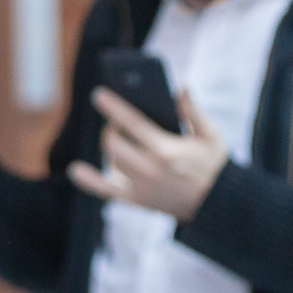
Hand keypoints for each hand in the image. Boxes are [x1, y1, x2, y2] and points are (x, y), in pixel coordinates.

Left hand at [66, 87, 231, 222]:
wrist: (216, 203)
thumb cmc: (213, 165)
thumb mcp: (211, 136)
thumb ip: (194, 112)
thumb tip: (180, 89)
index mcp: (166, 150)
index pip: (133, 123)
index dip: (114, 107)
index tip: (98, 94)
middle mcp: (149, 169)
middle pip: (114, 143)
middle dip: (112, 128)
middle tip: (117, 123)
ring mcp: (141, 186)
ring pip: (112, 161)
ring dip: (111, 147)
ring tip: (120, 138)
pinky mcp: (137, 200)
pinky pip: (107, 191)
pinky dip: (89, 181)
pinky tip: (75, 170)